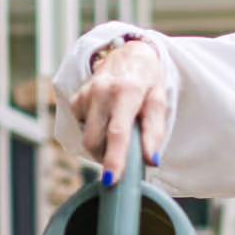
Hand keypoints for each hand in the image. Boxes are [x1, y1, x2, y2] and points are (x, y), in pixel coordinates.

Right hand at [69, 39, 168, 182]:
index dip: (113, 158)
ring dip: (100, 147)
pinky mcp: (76, 98)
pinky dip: (93, 132)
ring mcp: (85, 94)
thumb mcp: (158, 101)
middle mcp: (102, 92)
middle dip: (106, 157)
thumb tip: (151, 160)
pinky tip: (104, 120)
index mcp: (126, 92)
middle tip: (121, 159)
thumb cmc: (146, 81)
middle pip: (94, 140)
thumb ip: (154, 131)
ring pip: (86, 137)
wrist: (128, 54)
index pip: (117, 133)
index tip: (111, 179)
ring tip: (115, 137)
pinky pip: (81, 127)